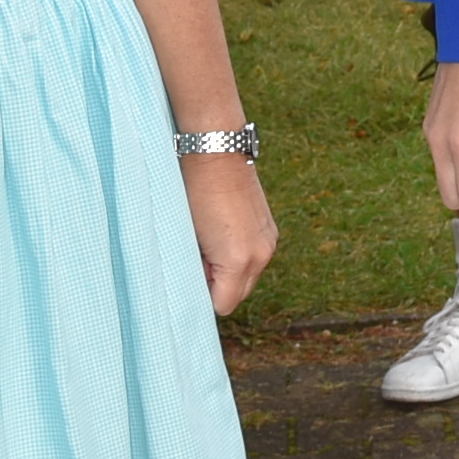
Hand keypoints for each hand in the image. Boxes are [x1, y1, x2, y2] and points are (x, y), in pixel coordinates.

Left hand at [180, 151, 277, 312]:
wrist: (216, 153)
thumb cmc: (193, 194)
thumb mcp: (188, 239)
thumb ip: (198, 270)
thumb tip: (200, 284)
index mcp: (239, 261)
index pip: (223, 305)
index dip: (203, 295)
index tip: (189, 275)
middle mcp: (262, 255)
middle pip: (239, 296)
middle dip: (218, 285)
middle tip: (197, 258)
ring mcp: (270, 242)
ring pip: (248, 278)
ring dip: (229, 271)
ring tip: (209, 242)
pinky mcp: (271, 230)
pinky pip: (255, 259)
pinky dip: (239, 256)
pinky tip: (223, 233)